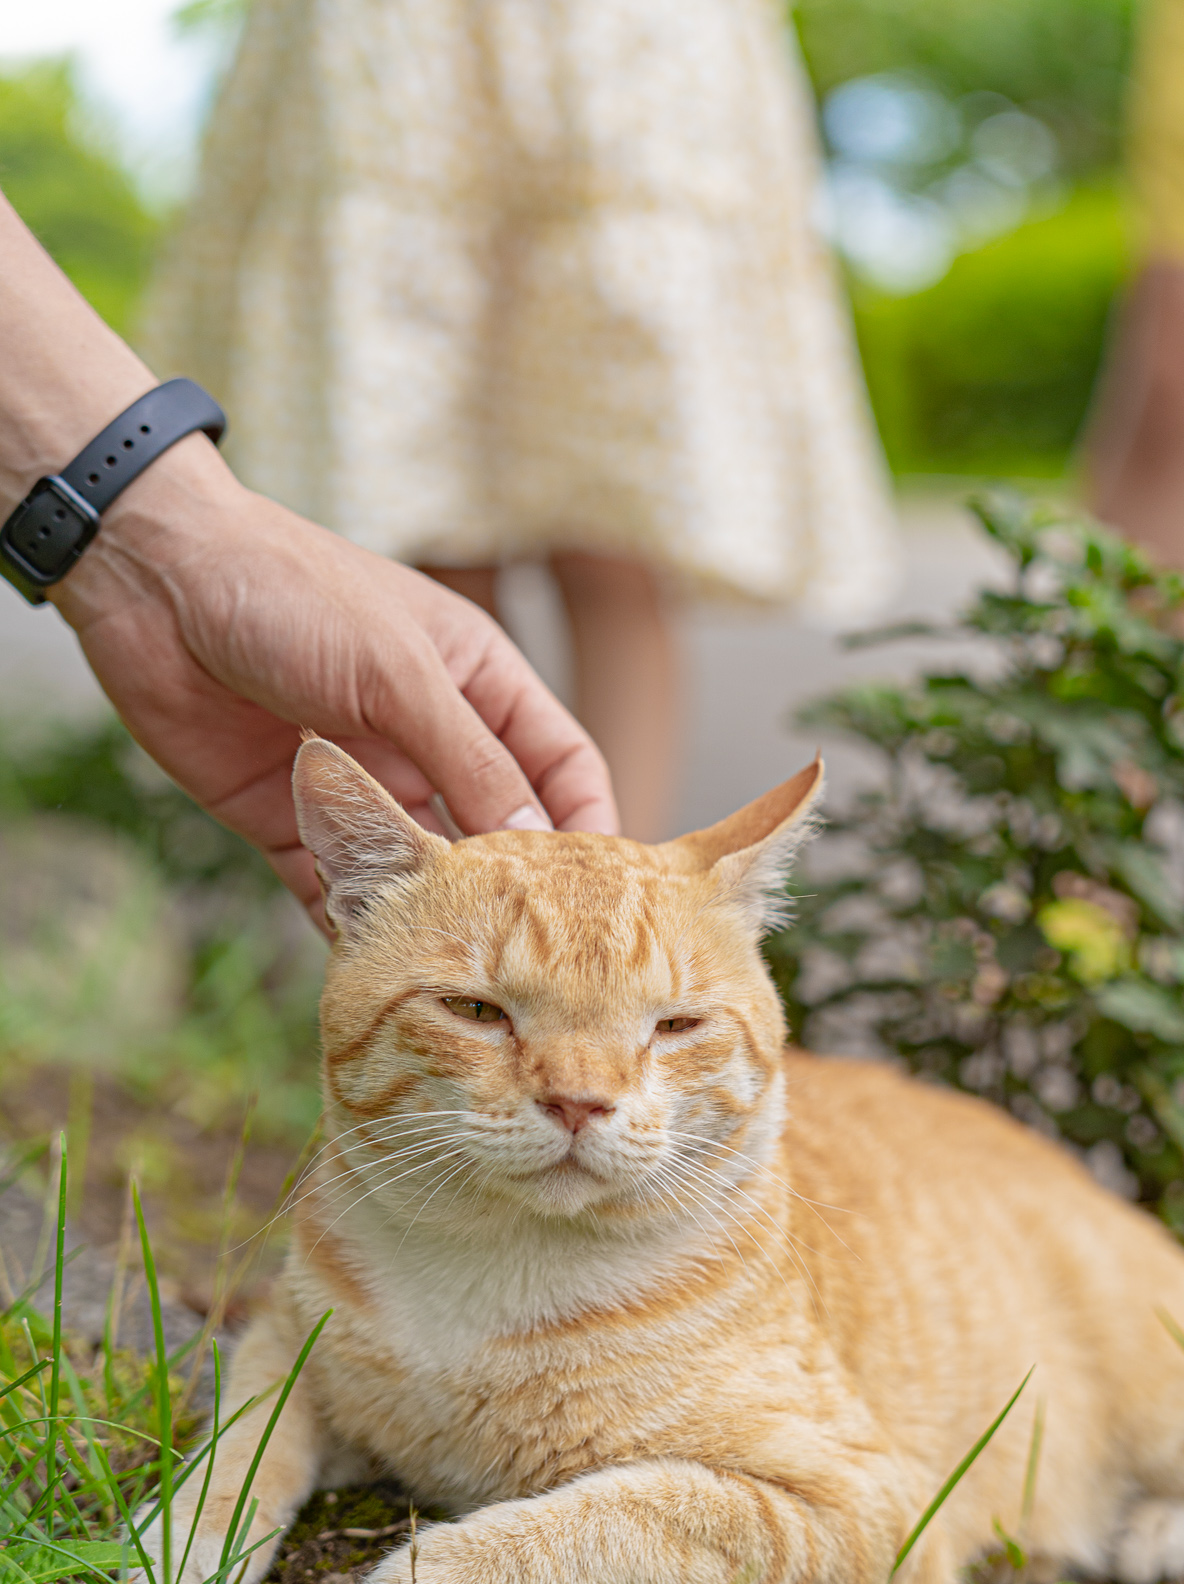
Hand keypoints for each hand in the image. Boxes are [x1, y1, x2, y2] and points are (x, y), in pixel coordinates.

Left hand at [53, 435, 618, 926]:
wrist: (152, 583)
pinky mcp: (293, 821)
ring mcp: (362, 786)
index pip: (559, 765)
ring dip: (438, 916)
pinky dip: (358, 927)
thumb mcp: (399, 674)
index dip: (587, 824)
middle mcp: (427, 740)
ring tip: (465, 972)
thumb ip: (470, 761)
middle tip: (539, 956)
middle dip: (517, 889)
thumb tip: (537, 841)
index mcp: (475, 684)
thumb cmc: (292, 593)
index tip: (603, 895)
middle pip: (496, 831)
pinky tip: (378, 967)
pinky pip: (338, 890)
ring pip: (421, 871)